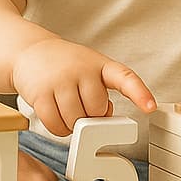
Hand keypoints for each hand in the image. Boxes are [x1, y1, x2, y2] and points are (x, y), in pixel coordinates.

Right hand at [12, 38, 156, 137]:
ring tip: (67, 109)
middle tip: (81, 106)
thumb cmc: (67, 66)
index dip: (139, 93)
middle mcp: (82, 70)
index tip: (150, 107)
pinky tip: (56, 115)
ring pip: (76, 121)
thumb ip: (102, 91)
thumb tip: (103, 118)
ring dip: (73, 125)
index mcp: (101, 64)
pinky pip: (56, 126)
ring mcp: (61, 80)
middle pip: (96, 111)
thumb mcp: (90, 70)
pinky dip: (58, 128)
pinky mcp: (41, 93)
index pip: (125, 77)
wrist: (30, 51)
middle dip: (90, 116)